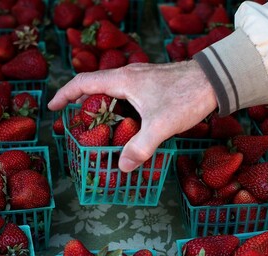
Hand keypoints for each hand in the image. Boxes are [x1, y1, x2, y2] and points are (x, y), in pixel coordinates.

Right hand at [48, 60, 217, 171]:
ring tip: (98, 129)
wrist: (215, 80)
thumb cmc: (186, 96)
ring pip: (111, 91)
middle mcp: (128, 76)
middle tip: (76, 126)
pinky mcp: (152, 84)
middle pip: (95, 87)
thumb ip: (140, 147)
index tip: (53, 108)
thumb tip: (121, 168)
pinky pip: (126, 95)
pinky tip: (126, 124)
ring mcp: (141, 79)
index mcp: (123, 80)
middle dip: (82, 105)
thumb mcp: (161, 125)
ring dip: (101, 107)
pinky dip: (118, 109)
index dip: (65, 94)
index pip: (83, 83)